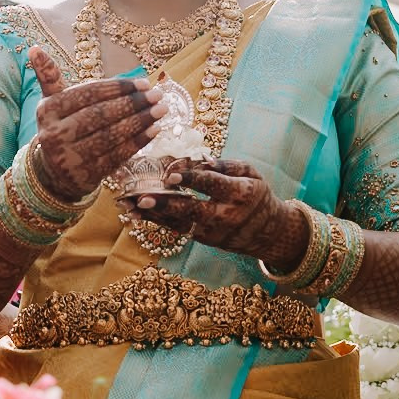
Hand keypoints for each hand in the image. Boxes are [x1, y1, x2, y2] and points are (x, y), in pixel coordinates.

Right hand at [26, 50, 158, 201]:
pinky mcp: (86, 176)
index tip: (142, 83)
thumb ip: (49, 77)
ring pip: (111, 136)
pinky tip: (155, 130)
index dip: (117, 88)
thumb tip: (34, 48)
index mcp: (48, 111)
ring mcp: (70, 158)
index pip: (88, 95)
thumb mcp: (52, 103)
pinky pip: (117, 156)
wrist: (53, 172)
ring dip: (140, 122)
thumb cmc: (61, 127)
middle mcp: (55, 135)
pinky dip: (138, 142)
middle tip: (157, 94)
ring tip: (161, 109)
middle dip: (132, 104)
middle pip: (100, 116)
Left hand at [122, 158, 307, 263]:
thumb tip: (199, 159)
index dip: (191, 179)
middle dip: (166, 204)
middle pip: (192, 210)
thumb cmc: (256, 194)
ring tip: (130, 207)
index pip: (212, 185)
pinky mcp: (202, 239)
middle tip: (144, 198)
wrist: (268, 232)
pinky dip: (157, 221)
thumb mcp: (250, 173)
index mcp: (240, 194)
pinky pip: (177, 229)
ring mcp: (212, 231)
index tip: (171, 174)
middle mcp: (225, 216)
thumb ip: (225, 164)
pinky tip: (137, 214)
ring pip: (179, 223)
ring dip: (153, 215)